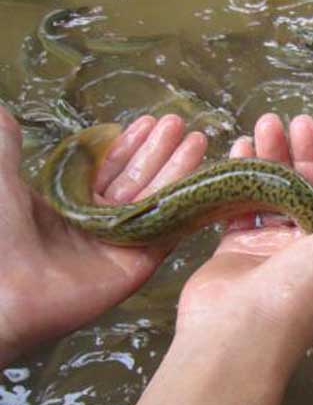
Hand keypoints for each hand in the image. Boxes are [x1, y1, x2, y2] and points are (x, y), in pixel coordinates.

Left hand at [0, 108, 207, 365]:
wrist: (4, 291)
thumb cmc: (0, 233)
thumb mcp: (0, 178)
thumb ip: (7, 145)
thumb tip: (4, 112)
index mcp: (69, 202)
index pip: (107, 168)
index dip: (128, 145)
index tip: (147, 122)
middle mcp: (98, 221)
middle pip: (137, 179)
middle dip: (158, 150)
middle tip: (177, 123)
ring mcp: (120, 242)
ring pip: (155, 199)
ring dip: (177, 168)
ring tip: (197, 139)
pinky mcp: (138, 263)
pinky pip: (167, 230)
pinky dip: (185, 206)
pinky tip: (201, 181)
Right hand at [133, 114, 312, 404]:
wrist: (235, 333)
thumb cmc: (300, 291)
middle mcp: (307, 247)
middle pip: (309, 188)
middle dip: (306, 152)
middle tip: (296, 121)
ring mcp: (270, 247)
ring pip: (274, 191)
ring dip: (271, 157)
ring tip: (265, 123)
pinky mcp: (236, 247)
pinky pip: (241, 204)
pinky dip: (240, 178)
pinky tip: (239, 148)